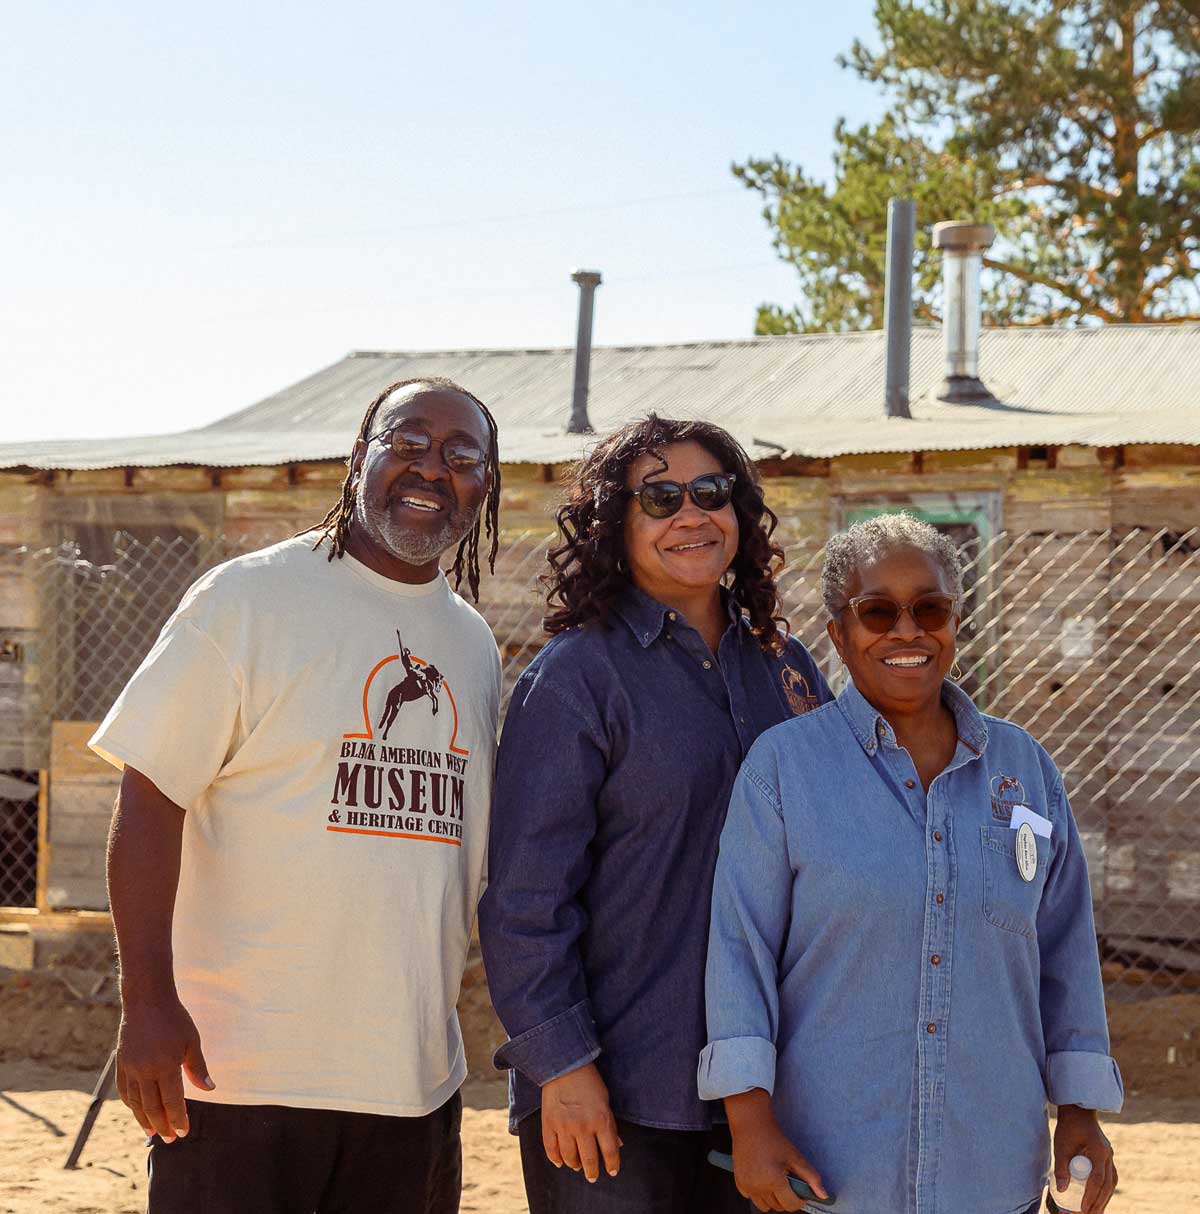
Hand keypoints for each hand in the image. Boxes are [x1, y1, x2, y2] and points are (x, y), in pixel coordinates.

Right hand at [116, 991, 213, 1141]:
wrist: (147, 1000)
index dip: (178, 1118)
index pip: (172, 1101)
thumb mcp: (192, 1041)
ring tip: (153, 1133)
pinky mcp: (121, 1064)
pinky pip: (124, 1091)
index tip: (183, 1132)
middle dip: (163, 1126)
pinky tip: (137, 1111)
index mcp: (165, 1066)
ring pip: (136, 1103)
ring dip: (144, 1120)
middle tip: (170, 1140)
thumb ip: (198, 1068)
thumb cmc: (175, 1019)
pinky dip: (131, 1105)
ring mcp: (130, 1068)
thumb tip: (209, 1089)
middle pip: (152, 1107)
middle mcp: (144, 1071)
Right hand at [540, 1062, 621, 1181]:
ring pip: (569, 1158)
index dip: (612, 1165)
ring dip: (575, 1165)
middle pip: (589, 1160)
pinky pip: (551, 1150)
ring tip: (577, 1166)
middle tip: (593, 1177)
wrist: (564, 1065)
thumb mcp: (605, 1100)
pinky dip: (555, 1159)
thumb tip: (617, 1145)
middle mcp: (582, 1127)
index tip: (612, 1171)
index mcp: (600, 1120)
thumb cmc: (589, 1081)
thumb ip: (610, 1124)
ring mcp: (564, 1127)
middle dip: (592, 1172)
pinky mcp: (549, 1124)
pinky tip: (560, 1162)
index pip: (610, 1151)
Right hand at [725, 1088, 827, 1212]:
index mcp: (774, 1179)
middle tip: (788, 1182)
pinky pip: (752, 1197)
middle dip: (786, 1198)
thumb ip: (811, 1177)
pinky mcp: (739, 1182)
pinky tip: (762, 1178)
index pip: (791, 1205)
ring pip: (764, 1206)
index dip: (800, 1200)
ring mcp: (747, 1185)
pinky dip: (758, 1193)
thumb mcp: (795, 1156)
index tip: (801, 1191)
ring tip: (775, 1181)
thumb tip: (824, 1196)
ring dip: (772, 1198)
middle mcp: (758, 1185)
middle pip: (778, 1207)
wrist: (751, 1125)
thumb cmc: (774, 1139)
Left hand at [1054, 1105, 1116, 1212]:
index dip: (1091, 1196)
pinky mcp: (1106, 1156)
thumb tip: (1060, 1190)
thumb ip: (1061, 1167)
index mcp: (1099, 1151)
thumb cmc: (1068, 1126)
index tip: (1083, 1209)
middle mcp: (1108, 1155)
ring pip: (1111, 1183)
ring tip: (1095, 1212)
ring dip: (1104, 1198)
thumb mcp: (1061, 1145)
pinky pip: (1109, 1177)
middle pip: (1107, 1185)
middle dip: (1099, 1203)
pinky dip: (1104, 1189)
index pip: (1097, 1180)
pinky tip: (1099, 1198)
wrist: (1077, 1110)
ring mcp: (1109, 1156)